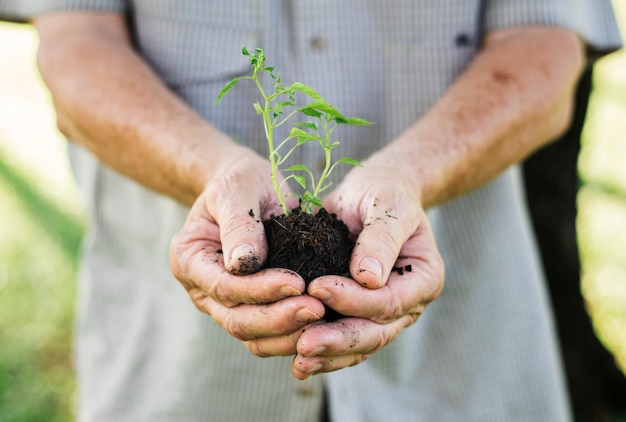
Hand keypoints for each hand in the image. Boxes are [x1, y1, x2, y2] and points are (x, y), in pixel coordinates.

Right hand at [170, 149, 324, 355]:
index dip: (259, 289)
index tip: (297, 282)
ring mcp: (224, 304)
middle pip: (236, 319)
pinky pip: (269, 334)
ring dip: (288, 333)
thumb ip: (239, 223)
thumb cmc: (241, 182)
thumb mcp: (238, 188)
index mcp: (189, 258)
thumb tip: (244, 263)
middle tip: (317, 308)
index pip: (223, 286)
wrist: (249, 188)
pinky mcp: (250, 310)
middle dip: (278, 318)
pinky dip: (294, 334)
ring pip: (253, 335)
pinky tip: (323, 326)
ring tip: (323, 318)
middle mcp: (202, 289)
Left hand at [291, 156, 443, 378]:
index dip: (354, 300)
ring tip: (298, 361)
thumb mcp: (387, 204)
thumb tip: (369, 278)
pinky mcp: (357, 315)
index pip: (389, 301)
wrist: (372, 193)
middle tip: (304, 342)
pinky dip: (322, 354)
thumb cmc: (383, 193)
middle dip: (339, 340)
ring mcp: (383, 315)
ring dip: (328, 355)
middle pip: (375, 333)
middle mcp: (407, 304)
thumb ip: (381, 238)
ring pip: (358, 346)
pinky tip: (297, 360)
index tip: (318, 287)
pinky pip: (342, 342)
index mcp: (423, 279)